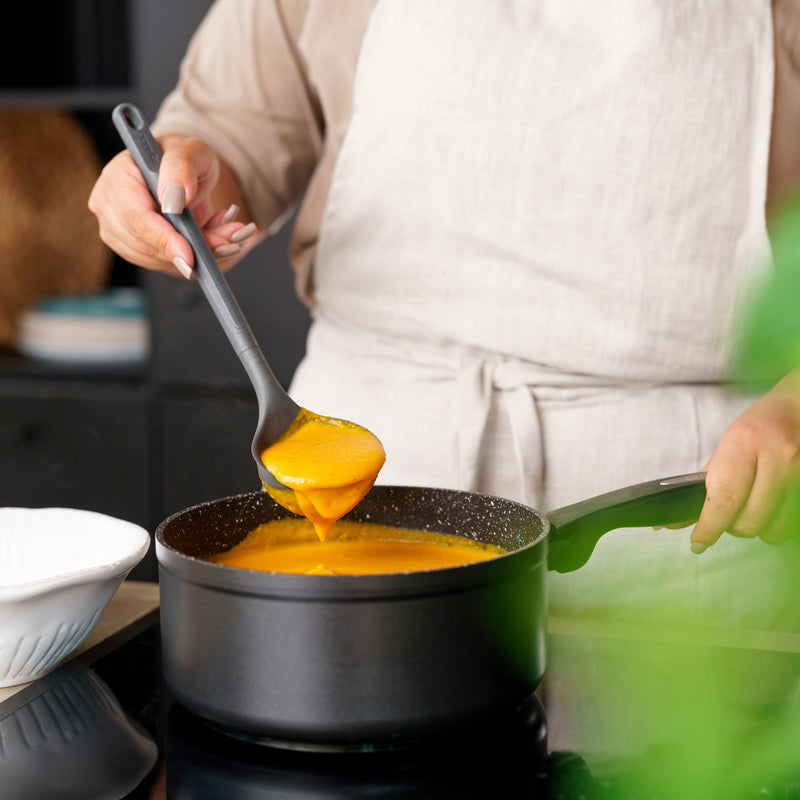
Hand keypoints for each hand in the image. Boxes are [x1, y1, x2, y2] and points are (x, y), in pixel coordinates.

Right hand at [88, 134, 257, 278]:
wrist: (186, 172)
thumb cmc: (185, 156)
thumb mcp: (191, 150)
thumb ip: (181, 167)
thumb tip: (174, 199)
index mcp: (118, 175)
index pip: (135, 217)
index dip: (162, 239)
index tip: (189, 255)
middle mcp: (109, 204)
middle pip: (143, 243)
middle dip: (185, 249)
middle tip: (224, 242)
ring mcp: (116, 228)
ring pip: (154, 259)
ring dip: (191, 255)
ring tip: (222, 237)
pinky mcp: (132, 246)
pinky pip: (161, 263)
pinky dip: (187, 257)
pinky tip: (207, 240)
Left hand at [690, 371, 799, 551]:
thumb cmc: (761, 426)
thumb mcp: (729, 444)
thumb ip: (708, 481)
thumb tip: (678, 520)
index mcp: (745, 443)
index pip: (724, 498)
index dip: (709, 527)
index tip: (698, 542)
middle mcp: (779, 457)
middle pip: (749, 522)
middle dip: (733, 526)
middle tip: (729, 515)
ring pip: (774, 531)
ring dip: (760, 527)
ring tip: (755, 505)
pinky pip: (793, 526)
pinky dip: (780, 523)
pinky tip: (775, 505)